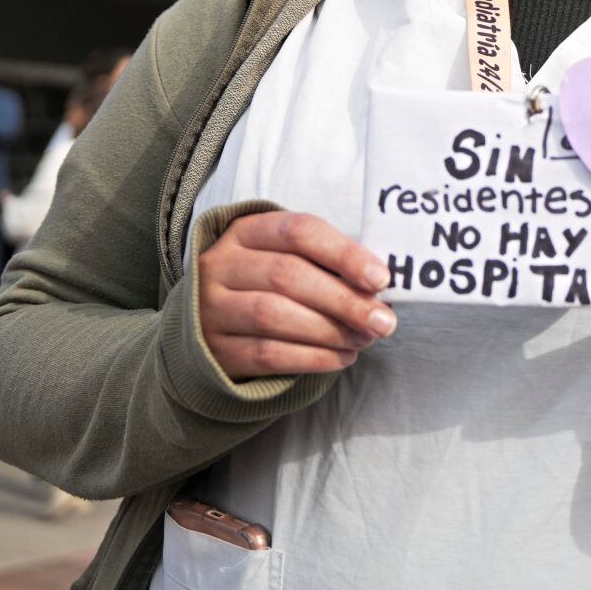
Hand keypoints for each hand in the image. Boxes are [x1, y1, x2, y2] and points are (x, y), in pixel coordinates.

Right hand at [196, 211, 395, 379]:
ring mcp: (211, 308)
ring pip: (274, 315)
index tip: (381, 279)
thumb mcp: (286, 259)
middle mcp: (221, 264)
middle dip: (344, 300)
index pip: (299, 231)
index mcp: (246, 231)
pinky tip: (341, 358)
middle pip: (287, 275)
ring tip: (363, 340)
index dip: (343, 253)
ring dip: (330, 331)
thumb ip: (327, 264)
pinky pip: (267, 354)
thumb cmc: (265, 285)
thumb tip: (378, 286)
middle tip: (383, 321)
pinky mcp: (214, 349)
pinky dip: (312, 358)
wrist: (207, 326)